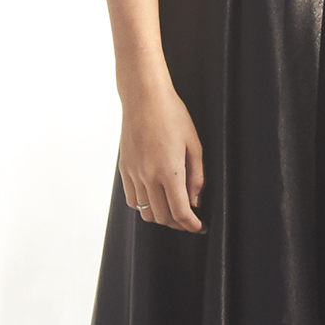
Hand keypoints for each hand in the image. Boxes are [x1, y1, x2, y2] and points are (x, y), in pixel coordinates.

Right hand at [119, 80, 204, 232]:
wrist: (144, 98)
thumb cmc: (172, 115)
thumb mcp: (194, 145)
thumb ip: (196, 176)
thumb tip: (195, 201)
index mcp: (169, 171)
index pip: (180, 212)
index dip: (192, 225)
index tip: (199, 227)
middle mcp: (148, 176)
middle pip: (162, 217)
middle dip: (179, 224)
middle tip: (190, 221)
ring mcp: (134, 174)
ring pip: (145, 211)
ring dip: (161, 217)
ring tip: (173, 211)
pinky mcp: (125, 169)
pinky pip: (132, 199)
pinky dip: (144, 206)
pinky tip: (155, 199)